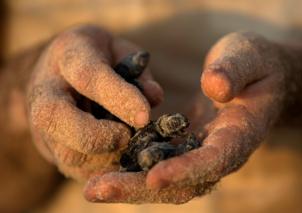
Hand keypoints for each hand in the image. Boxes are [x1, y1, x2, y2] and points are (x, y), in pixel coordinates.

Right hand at [27, 25, 162, 179]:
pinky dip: (104, 169)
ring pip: (67, 153)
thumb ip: (138, 73)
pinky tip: (120, 156)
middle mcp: (45, 91)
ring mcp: (43, 124)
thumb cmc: (100, 61)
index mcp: (68, 54)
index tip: (144, 116)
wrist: (62, 76)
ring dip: (106, 157)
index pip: (88, 77)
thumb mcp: (122, 53)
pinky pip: (77, 169)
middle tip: (128, 136)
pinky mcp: (52, 149)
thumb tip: (154, 97)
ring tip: (129, 145)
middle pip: (57, 119)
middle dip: (99, 136)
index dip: (118, 97)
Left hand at [83, 32, 291, 202]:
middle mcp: (218, 153)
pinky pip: (157, 161)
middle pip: (182, 182)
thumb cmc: (254, 64)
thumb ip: (235, 70)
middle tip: (97, 190)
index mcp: (239, 135)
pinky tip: (104, 166)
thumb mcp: (248, 57)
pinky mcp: (183, 144)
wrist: (255, 77)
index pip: (213, 160)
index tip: (153, 176)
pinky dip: (132, 168)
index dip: (186, 171)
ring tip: (92, 187)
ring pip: (165, 178)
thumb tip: (214, 86)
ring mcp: (198, 151)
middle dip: (141, 188)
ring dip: (129, 184)